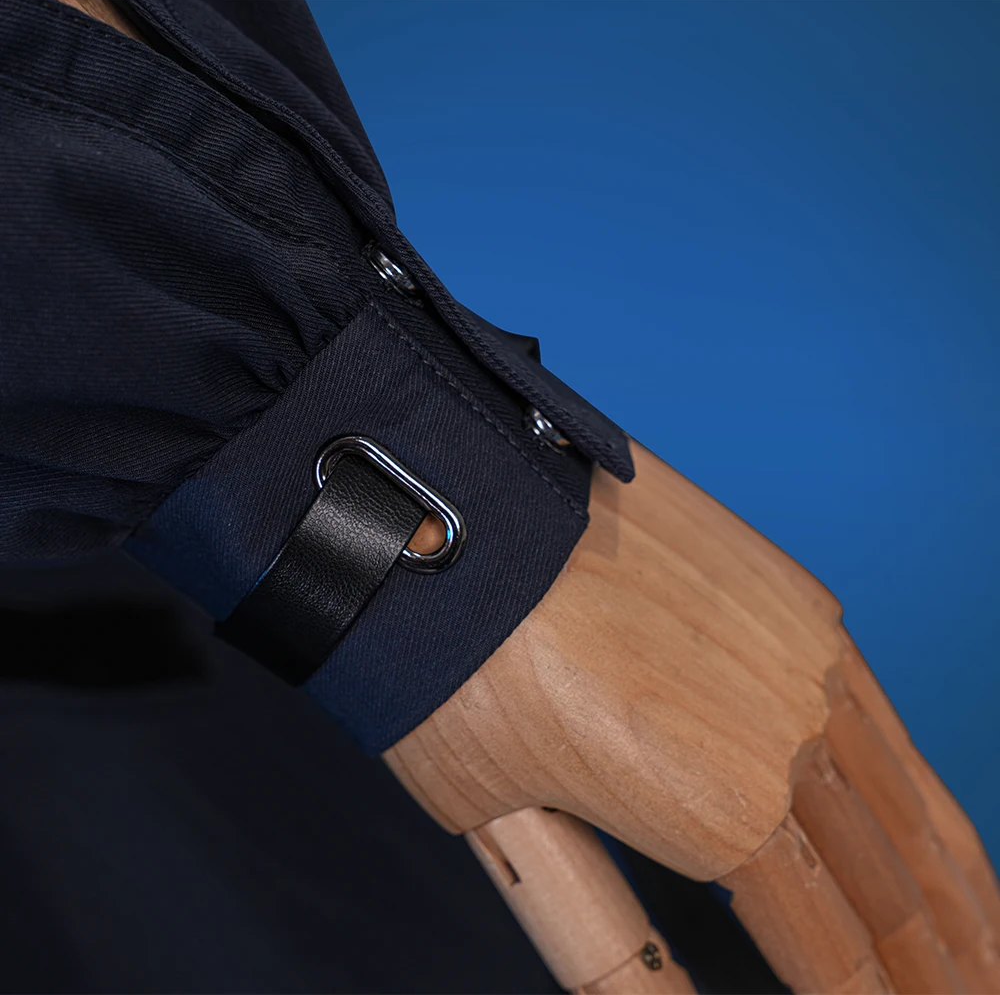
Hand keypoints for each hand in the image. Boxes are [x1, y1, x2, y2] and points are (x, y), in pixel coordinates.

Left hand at [385, 440, 999, 992]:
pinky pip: (880, 719)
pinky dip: (915, 792)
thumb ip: (605, 945)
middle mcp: (796, 733)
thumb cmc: (458, 673)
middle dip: (942, 972)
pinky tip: (924, 825)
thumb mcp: (511, 830)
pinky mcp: (795, 598)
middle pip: (899, 891)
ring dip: (957, 891)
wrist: (451, 513)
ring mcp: (808, 656)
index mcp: (728, 810)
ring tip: (986, 955)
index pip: (835, 955)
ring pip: (912, 804)